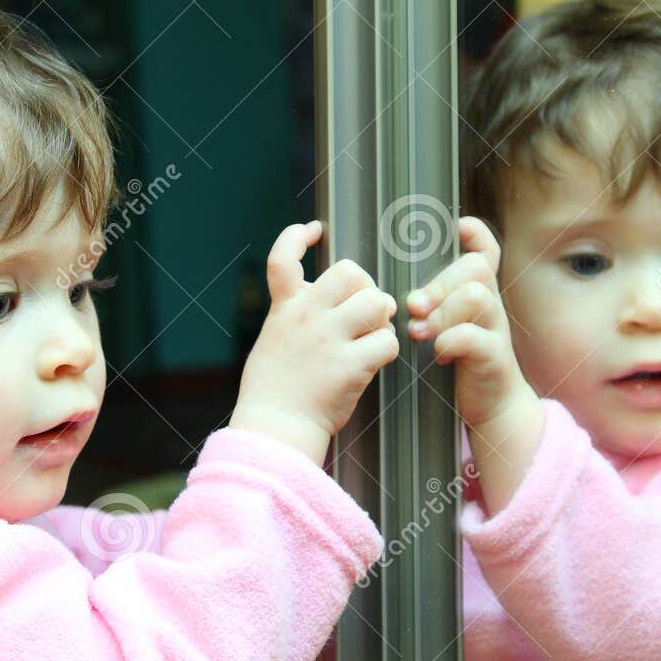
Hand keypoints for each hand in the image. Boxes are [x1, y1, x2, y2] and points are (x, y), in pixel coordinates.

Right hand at [231, 221, 399, 463]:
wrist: (275, 430)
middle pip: (350, 272)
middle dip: (366, 287)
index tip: (314, 231)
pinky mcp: (349, 365)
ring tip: (373, 337)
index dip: (297, 237)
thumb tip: (343, 303)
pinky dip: (388, 351)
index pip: (282, 257)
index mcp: (284, 309)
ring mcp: (327, 339)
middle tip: (366, 312)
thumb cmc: (276, 392)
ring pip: (376, 302)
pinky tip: (375, 362)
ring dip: (382, 318)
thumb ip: (297, 317)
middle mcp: (306, 317)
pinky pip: (387, 342)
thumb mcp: (273, 343)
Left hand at [406, 216, 543, 513]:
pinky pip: (476, 337)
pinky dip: (452, 341)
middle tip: (415, 307)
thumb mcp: (446, 327)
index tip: (459, 227)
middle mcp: (491, 306)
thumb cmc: (459, 363)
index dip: (477, 235)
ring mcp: (496, 330)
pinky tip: (438, 354)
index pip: (486, 252)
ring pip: (477, 296)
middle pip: (474, 269)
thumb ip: (430, 305)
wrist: (491, 406)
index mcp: (477, 294)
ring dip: (443, 311)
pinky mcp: (494, 358)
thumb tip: (400, 292)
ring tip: (419, 332)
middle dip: (440, 283)